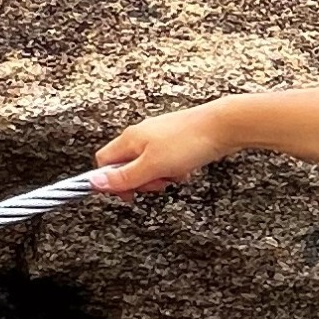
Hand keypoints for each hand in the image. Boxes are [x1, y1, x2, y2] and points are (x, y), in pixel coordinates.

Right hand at [93, 101, 235, 197]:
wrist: (224, 126)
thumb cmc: (190, 142)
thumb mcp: (152, 167)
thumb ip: (124, 177)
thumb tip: (94, 184)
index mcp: (130, 139)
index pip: (104, 162)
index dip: (112, 181)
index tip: (130, 192)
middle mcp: (141, 135)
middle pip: (127, 166)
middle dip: (141, 181)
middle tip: (159, 183)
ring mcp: (159, 137)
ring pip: (149, 166)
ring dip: (160, 177)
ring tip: (175, 175)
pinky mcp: (177, 141)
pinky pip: (167, 162)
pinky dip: (174, 170)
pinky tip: (186, 170)